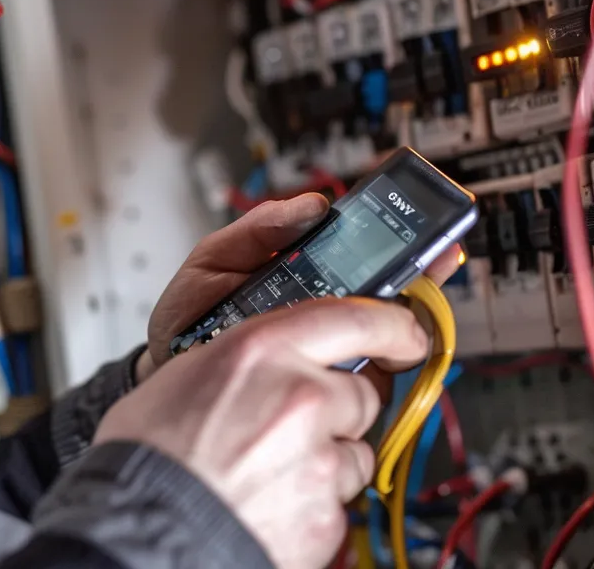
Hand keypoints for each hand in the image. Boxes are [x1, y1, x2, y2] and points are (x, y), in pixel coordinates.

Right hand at [96, 298, 429, 568]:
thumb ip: (249, 359)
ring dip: (327, 460)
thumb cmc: (147, 458)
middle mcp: (300, 398)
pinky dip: (314, 504)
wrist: (140, 531)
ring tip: (269, 473)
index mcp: (263, 351)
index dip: (393, 326)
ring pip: (356, 452)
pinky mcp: (326, 514)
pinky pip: (339, 502)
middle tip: (295, 427)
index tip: (406, 333)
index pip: (356, 317)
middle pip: (363, 394)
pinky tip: (271, 503)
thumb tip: (278, 360)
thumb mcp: (188, 373)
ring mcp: (319, 460)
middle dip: (339, 409)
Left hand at [138, 193, 461, 381]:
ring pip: (386, 341)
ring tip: (393, 307)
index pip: (369, 255)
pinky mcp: (323, 389)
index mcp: (308, 276)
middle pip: (391, 297)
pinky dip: (372, 367)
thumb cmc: (190, 317)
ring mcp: (329, 354)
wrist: (165, 374)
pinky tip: (364, 352)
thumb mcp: (216, 259)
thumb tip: (314, 203)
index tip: (428, 230)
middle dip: (418, 279)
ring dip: (397, 325)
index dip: (407, 242)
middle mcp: (326, 315)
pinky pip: (363, 381)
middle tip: (429, 266)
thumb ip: (260, 229)